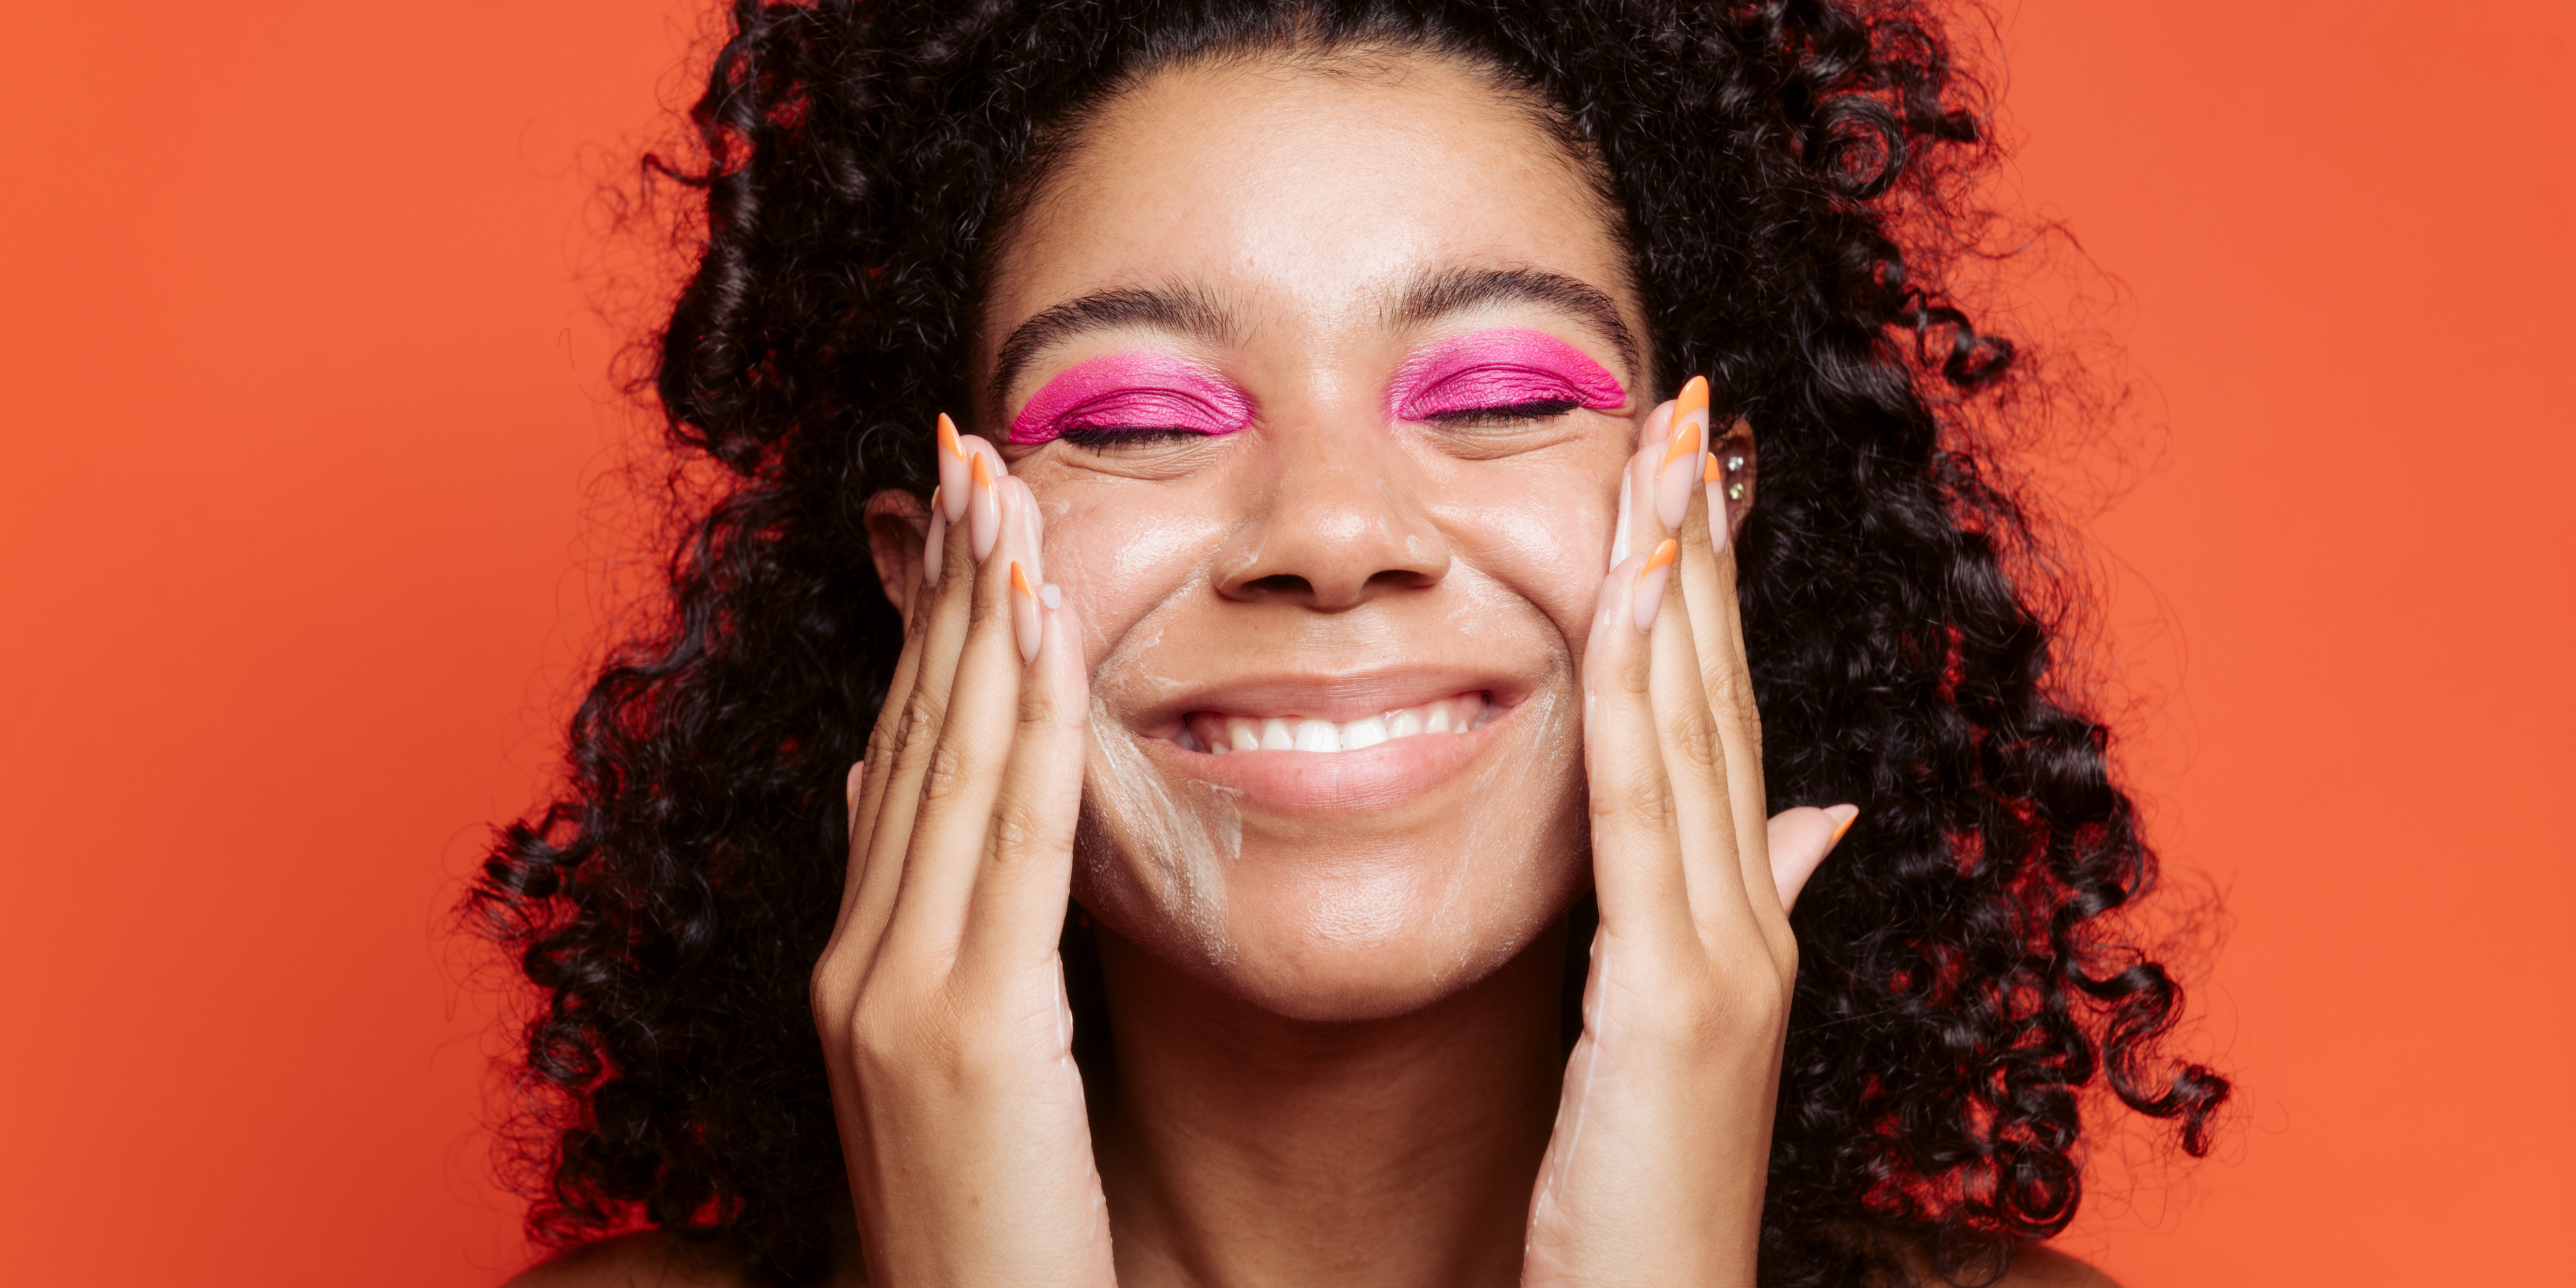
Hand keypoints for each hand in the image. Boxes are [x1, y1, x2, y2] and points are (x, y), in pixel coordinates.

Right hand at [810, 423, 1113, 1287]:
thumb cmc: (989, 1229)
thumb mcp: (943, 1057)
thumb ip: (922, 918)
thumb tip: (892, 779)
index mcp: (858, 966)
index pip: (900, 758)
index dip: (928, 629)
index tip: (954, 517)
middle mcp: (859, 964)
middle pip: (914, 736)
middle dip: (947, 587)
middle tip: (972, 451)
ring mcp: (898, 997)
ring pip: (952, 765)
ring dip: (983, 616)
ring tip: (1006, 492)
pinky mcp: (968, 1034)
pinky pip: (1010, 843)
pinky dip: (1027, 721)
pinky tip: (1043, 624)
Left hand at [1522, 380, 1855, 1286]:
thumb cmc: (1642, 1194)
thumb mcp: (1686, 1035)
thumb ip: (1750, 909)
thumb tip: (1819, 816)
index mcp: (1745, 919)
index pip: (1726, 720)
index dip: (1714, 593)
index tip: (1696, 476)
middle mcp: (1754, 918)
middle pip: (1723, 696)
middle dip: (1704, 548)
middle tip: (1690, 410)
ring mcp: (1728, 956)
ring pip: (1696, 729)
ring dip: (1679, 583)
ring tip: (1666, 455)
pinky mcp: (1680, 1002)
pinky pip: (1647, 815)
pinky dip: (1637, 695)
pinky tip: (1625, 599)